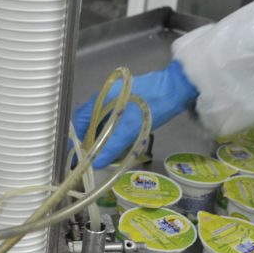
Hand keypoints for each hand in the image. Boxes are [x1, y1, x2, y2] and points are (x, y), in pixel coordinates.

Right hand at [72, 60, 197, 167]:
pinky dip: (116, 134)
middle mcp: (106, 99)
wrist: (177, 87)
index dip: (76, 139)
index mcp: (100, 100)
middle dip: (91, 142)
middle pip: (91, 123)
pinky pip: (117, 122)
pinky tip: (121, 145)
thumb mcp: (129, 129)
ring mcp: (119, 100)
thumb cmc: (150, 105)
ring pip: (105, 123)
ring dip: (104, 139)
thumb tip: (95, 165)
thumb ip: (111, 147)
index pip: (80, 121)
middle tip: (92, 160)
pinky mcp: (130, 104)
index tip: (77, 156)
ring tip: (106, 155)